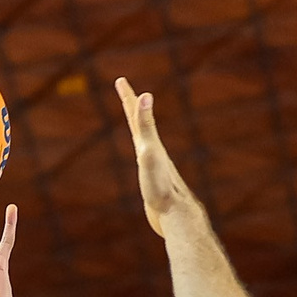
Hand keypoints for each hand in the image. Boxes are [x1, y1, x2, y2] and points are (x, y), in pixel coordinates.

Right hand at [113, 75, 193, 235]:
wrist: (176, 216)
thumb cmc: (161, 186)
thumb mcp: (149, 152)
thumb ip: (147, 125)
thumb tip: (147, 95)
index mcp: (149, 144)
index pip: (136, 115)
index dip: (128, 97)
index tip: (120, 80)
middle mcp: (152, 151)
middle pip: (140, 123)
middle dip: (131, 104)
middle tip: (123, 89)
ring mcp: (154, 165)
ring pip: (144, 140)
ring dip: (138, 128)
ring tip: (135, 120)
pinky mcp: (154, 180)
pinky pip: (145, 159)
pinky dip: (142, 151)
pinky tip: (144, 155)